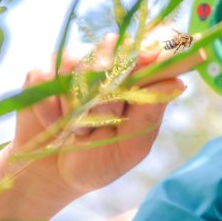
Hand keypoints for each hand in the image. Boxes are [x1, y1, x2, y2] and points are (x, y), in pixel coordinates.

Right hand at [11, 35, 185, 201]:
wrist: (53, 174)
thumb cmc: (101, 159)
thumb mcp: (131, 147)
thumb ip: (150, 114)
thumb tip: (177, 83)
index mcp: (140, 78)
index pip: (154, 47)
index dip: (155, 46)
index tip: (151, 57)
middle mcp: (110, 63)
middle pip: (115, 52)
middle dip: (108, 92)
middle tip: (102, 122)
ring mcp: (76, 63)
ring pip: (79, 65)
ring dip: (77, 105)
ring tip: (80, 129)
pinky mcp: (44, 71)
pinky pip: (46, 78)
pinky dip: (49, 109)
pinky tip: (55, 124)